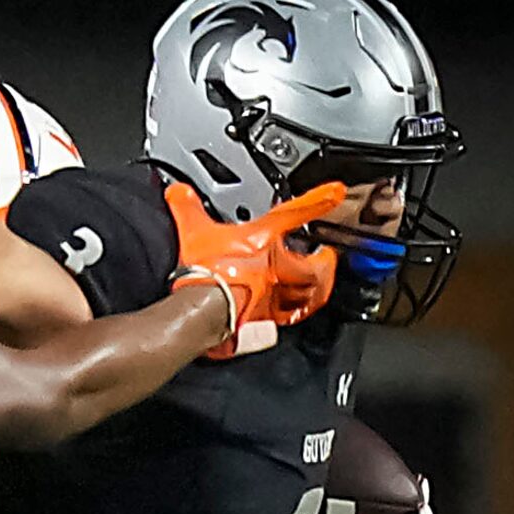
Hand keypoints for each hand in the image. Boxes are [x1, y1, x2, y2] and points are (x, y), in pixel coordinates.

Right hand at [166, 181, 344, 357]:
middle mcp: (275, 269)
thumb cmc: (204, 273)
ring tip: (321, 284)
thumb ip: (187, 209)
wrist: (201, 311)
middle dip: (324, 261)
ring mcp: (274, 297)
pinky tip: (297, 312)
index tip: (336, 193)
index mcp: (262, 241)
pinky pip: (289, 318)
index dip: (318, 201)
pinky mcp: (265, 321)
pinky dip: (296, 313)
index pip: (295, 214)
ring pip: (309, 293)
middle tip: (327, 257)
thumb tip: (177, 192)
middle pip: (314, 265)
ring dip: (318, 288)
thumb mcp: (193, 232)